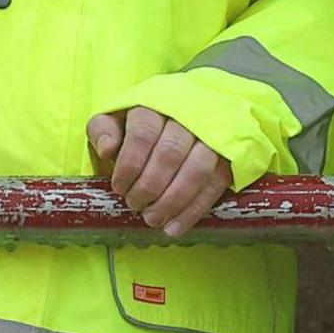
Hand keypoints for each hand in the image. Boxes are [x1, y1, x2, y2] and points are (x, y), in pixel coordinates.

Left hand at [90, 108, 230, 236]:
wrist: (193, 111)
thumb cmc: (148, 122)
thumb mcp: (119, 117)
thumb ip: (104, 129)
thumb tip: (107, 149)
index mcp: (157, 104)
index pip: (143, 133)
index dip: (129, 165)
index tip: (119, 187)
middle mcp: (188, 116)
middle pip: (170, 154)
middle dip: (149, 187)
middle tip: (135, 205)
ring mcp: (212, 136)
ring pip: (196, 171)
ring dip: (172, 202)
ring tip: (153, 219)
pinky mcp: (229, 156)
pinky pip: (214, 185)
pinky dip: (193, 211)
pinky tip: (175, 228)